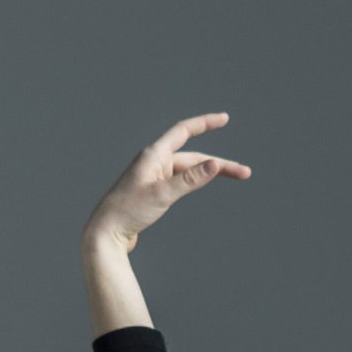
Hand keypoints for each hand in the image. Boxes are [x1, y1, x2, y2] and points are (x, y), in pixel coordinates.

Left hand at [84, 111, 252, 252]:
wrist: (107, 233)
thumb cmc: (129, 211)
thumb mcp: (163, 195)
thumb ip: (190, 180)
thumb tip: (214, 165)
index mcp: (154, 155)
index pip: (184, 131)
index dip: (205, 123)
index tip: (224, 118)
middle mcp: (154, 162)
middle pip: (193, 157)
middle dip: (219, 163)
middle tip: (244, 173)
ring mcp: (154, 177)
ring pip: (189, 170)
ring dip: (211, 173)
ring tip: (235, 177)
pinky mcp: (154, 192)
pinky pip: (181, 181)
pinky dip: (197, 180)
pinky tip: (204, 182)